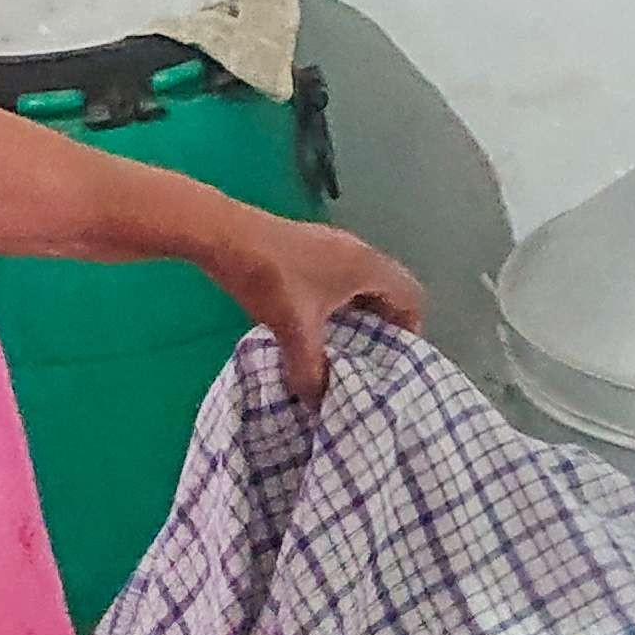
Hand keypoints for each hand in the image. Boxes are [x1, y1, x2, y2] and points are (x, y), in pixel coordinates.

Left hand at [213, 215, 423, 400]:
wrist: (223, 234)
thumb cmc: (269, 278)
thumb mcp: (293, 329)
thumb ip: (309, 369)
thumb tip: (315, 400)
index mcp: (366, 266)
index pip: (411, 295)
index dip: (411, 327)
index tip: (395, 356)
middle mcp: (357, 251)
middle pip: (389, 289)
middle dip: (383, 324)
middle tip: (369, 356)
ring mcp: (332, 244)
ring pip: (361, 282)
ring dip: (358, 312)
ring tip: (342, 345)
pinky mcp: (309, 245)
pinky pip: (339, 276)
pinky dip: (337, 300)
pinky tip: (314, 321)